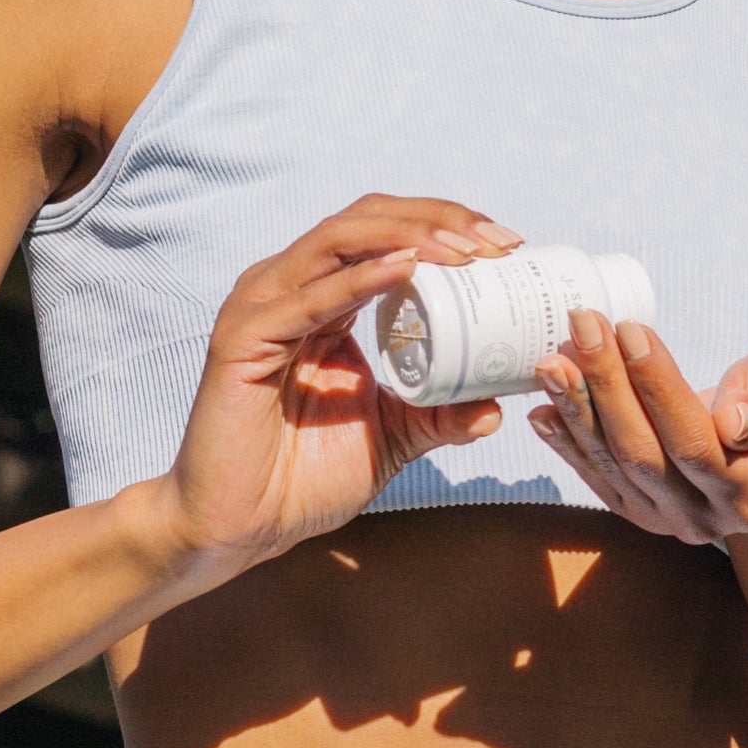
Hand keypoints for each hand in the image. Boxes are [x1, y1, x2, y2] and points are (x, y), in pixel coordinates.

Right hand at [148, 196, 514, 579]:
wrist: (241, 529)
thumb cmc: (304, 480)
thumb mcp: (393, 438)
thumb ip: (438, 416)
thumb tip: (496, 407)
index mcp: (321, 299)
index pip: (386, 235)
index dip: (447, 226)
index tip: (507, 245)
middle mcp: (288, 288)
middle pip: (366, 221)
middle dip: (438, 219)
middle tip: (497, 242)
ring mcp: (261, 308)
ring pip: (338, 240)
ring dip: (408, 236)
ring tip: (465, 251)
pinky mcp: (241, 339)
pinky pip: (308, 299)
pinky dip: (359, 280)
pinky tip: (406, 269)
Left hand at [529, 314, 747, 545]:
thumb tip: (732, 420)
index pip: (695, 443)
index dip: (658, 388)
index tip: (632, 330)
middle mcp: (706, 519)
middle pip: (643, 454)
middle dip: (606, 386)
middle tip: (582, 325)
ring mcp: (667, 520)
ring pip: (612, 464)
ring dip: (576, 408)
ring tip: (551, 358)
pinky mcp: (639, 510)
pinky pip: (597, 477)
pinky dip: (565, 442)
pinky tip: (541, 407)